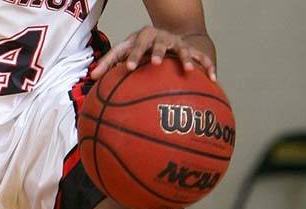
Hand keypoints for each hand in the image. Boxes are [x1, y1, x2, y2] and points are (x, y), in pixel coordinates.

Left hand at [91, 26, 215, 81]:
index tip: (128, 68)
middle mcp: (160, 38)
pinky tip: (214, 79)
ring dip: (184, 58)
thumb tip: (91, 77)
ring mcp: (176, 43)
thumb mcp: (124, 51)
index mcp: (142, 38)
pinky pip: (201, 58)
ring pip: (182, 49)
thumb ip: (108, 63)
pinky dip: (207, 67)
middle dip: (156, 52)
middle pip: (158, 43)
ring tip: (188, 71)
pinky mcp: (190, 50)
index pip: (135, 46)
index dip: (132, 56)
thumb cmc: (139, 48)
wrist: (163, 33)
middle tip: (154, 63)